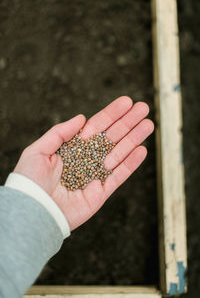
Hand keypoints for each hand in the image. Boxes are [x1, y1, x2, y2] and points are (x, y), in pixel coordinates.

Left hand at [13, 96, 153, 230]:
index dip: (112, 114)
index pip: (97, 126)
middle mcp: (87, 159)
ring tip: (148, 125)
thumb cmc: (31, 180)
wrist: (33, 210)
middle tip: (144, 108)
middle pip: (112, 137)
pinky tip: (141, 149)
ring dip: (134, 138)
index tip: (127, 102)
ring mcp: (96, 175)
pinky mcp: (101, 192)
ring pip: (119, 153)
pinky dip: (131, 163)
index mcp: (74, 147)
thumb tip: (82, 118)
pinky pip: (119, 176)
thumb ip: (60, 132)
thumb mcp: (39, 150)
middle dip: (128, 122)